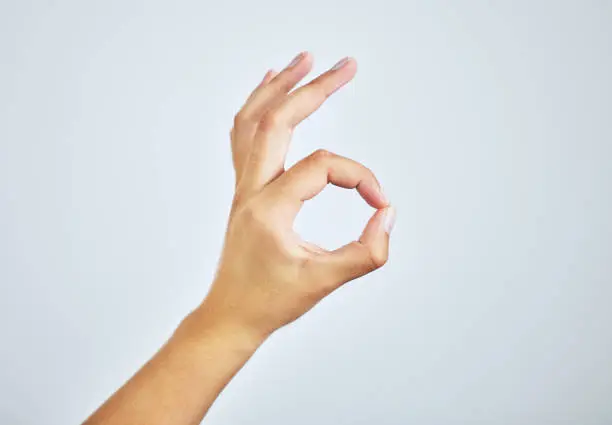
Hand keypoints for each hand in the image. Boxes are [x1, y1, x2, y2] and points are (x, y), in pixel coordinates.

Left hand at [199, 52, 395, 338]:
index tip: (380, 204)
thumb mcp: (323, 282)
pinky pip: (244, 137)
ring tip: (304, 60)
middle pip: (278, 119)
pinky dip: (257, 107)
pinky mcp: (245, 190)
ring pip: (253, 121)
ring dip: (279, 87)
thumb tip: (386, 215)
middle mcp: (251, 188)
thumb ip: (365, 253)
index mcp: (269, 207)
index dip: (360, 178)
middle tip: (347, 64)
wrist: (231, 314)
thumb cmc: (271, 301)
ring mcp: (243, 186)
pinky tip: (268, 90)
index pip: (322, 167)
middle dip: (315, 88)